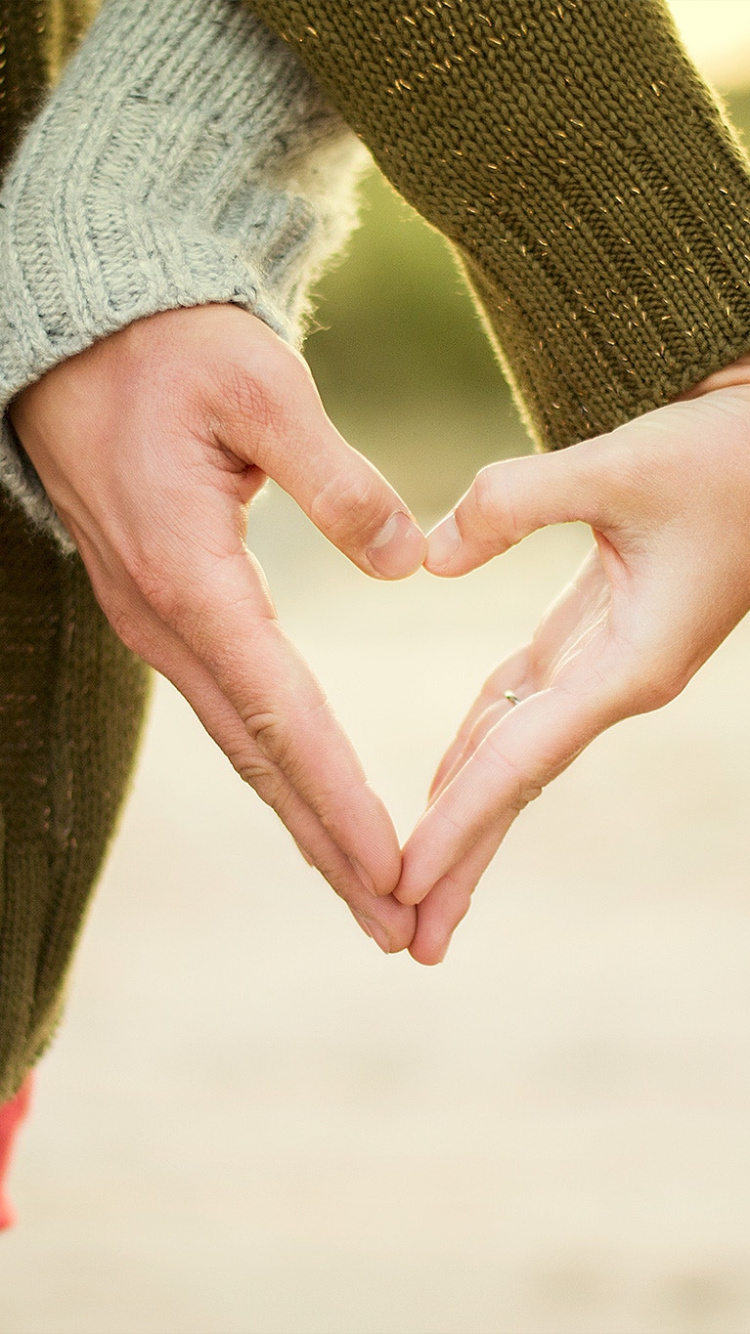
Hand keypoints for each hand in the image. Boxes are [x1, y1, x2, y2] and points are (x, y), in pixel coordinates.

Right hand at [11, 305, 424, 952]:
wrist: (81, 338)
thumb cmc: (170, 352)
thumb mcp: (261, 390)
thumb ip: (337, 480)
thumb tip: (407, 564)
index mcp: (191, 577)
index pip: (281, 714)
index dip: (340, 798)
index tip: (394, 869)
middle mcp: (167, 621)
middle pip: (260, 759)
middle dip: (329, 848)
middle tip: (395, 927)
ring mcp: (158, 624)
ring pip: (243, 746)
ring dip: (306, 822)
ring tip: (368, 890)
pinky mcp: (165, 612)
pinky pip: (230, 710)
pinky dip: (279, 769)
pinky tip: (312, 801)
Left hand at [398, 362, 749, 963]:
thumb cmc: (728, 459)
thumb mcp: (623, 465)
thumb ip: (517, 501)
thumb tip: (428, 558)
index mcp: (631, 666)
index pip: (521, 761)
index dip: (458, 825)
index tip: (403, 886)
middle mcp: (618, 683)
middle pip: (517, 786)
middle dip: (462, 861)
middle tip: (405, 940)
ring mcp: (611, 664)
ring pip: (518, 751)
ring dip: (466, 814)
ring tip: (417, 881)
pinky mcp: (601, 632)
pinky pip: (525, 702)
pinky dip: (481, 743)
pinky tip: (448, 775)